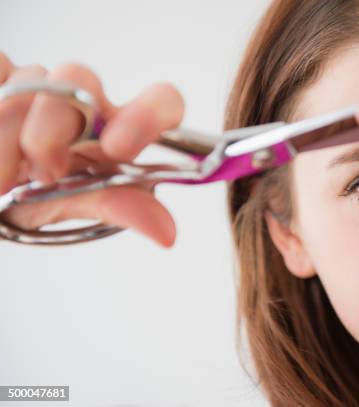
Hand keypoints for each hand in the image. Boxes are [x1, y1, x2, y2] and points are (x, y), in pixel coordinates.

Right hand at [0, 53, 183, 246]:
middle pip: (78, 76)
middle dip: (52, 126)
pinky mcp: (3, 74)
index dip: (147, 115)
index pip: (161, 100)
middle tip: (45, 173)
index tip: (118, 148)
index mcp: (118, 128)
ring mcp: (40, 81)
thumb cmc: (36, 193)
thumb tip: (167, 232)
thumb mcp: (73, 202)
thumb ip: (117, 206)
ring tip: (4, 180)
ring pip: (26, 84)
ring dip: (7, 139)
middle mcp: (85, 99)